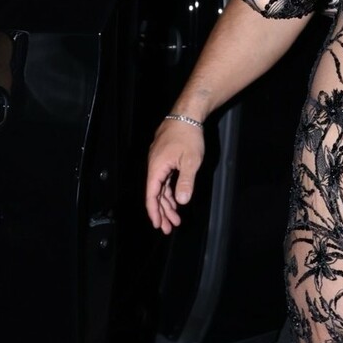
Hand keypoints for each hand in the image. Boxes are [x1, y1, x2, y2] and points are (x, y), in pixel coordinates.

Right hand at [145, 117, 204, 232]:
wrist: (186, 115)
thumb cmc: (188, 136)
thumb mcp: (190, 162)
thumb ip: (185, 183)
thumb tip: (181, 202)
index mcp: (156, 168)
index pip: (152, 195)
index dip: (154, 211)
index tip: (157, 224)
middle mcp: (154, 166)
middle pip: (155, 194)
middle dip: (162, 212)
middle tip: (168, 228)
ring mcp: (158, 162)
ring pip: (160, 187)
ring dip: (167, 203)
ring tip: (174, 219)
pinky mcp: (164, 158)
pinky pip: (164, 179)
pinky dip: (169, 191)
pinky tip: (175, 200)